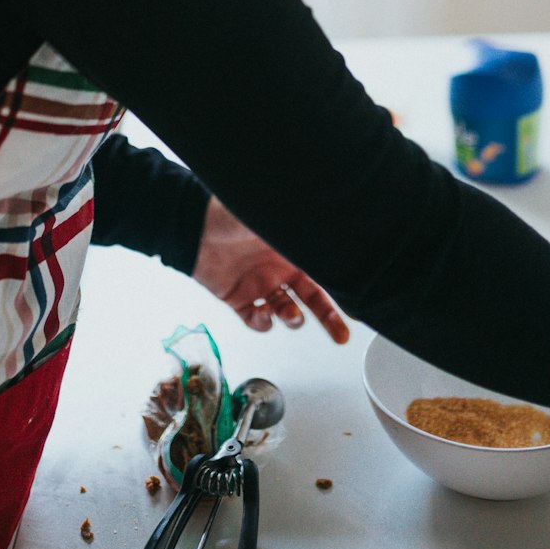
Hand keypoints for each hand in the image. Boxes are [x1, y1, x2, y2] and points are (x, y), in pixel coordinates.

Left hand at [191, 196, 349, 342]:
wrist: (193, 226)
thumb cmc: (231, 213)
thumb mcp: (273, 220)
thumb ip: (300, 233)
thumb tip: (333, 234)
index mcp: (291, 249)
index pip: (322, 273)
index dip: (340, 290)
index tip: (357, 306)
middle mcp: (279, 268)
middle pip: (312, 299)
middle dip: (329, 318)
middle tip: (341, 335)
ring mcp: (259, 284)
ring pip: (286, 312)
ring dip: (293, 319)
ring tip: (291, 316)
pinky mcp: (238, 298)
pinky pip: (256, 320)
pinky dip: (263, 323)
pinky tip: (263, 314)